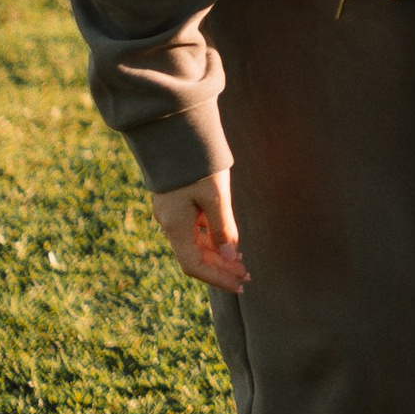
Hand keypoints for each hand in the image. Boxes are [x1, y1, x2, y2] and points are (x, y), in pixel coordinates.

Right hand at [149, 168, 246, 291]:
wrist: (177, 130)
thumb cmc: (198, 162)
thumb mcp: (216, 195)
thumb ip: (223, 228)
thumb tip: (232, 258)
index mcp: (175, 225)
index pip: (194, 265)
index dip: (217, 278)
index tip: (240, 283)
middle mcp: (168, 223)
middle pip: (194, 257)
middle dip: (220, 268)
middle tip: (246, 274)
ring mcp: (170, 214)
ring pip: (193, 244)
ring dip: (216, 255)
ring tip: (241, 261)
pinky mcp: (175, 204)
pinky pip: (192, 231)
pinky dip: (210, 239)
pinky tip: (228, 239)